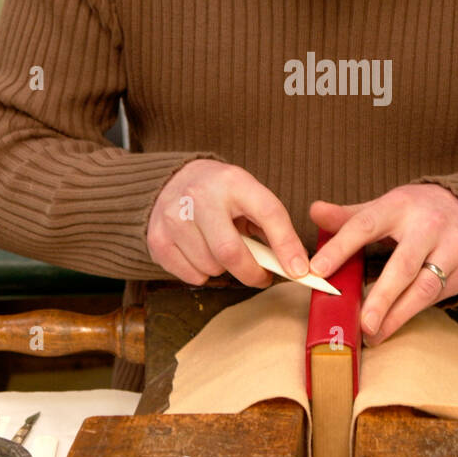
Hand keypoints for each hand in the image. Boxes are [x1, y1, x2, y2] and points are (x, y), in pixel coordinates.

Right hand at [147, 159, 309, 288]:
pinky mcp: (157, 238)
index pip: (268, 213)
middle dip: (251, 273)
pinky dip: (203, 275)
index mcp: (233, 181)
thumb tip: (295, 267)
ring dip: (224, 270)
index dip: (286, 245)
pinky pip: (190, 276)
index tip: (299, 271)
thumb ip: (271, 226)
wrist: (173, 180)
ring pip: (210, 267)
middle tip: (261, 276)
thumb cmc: (221, 195)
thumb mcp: (249, 196)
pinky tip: (202, 254)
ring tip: (223, 252)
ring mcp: (174, 217)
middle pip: (230, 252)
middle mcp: (200, 196)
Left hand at [308, 184, 457, 344]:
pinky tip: (391, 325)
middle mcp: (427, 226)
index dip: (340, 248)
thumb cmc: (416, 212)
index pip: (365, 225)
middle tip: (361, 322)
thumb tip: (313, 211)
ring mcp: (451, 248)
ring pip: (424, 287)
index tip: (317, 270)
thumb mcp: (385, 207)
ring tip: (373, 334)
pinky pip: (436, 296)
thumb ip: (349, 216)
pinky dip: (411, 312)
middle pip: (402, 265)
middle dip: (381, 296)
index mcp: (399, 206)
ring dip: (397, 314)